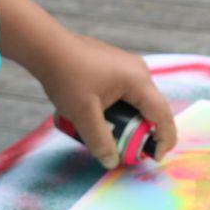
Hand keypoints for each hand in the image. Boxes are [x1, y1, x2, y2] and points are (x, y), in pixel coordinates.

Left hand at [34, 32, 175, 168]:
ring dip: (128, 121)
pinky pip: (126, 93)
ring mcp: (126, 66)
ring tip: (112, 135)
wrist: (46, 47)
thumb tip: (112, 162)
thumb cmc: (66, 77)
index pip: (162, 115)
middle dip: (142, 132)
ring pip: (137, 101)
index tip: (154, 158)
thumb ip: (99, 140)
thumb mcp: (83, 114)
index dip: (163, 139)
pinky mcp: (114, 66)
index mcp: (138, 80)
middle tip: (128, 150)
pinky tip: (101, 117)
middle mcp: (138, 70)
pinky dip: (120, 109)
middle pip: (151, 108)